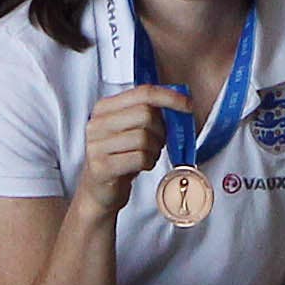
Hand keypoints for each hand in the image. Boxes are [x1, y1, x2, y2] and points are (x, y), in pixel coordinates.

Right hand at [76, 81, 181, 206]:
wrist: (100, 191)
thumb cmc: (120, 158)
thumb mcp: (130, 130)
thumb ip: (148, 113)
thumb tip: (180, 104)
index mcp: (105, 108)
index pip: (143, 92)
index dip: (169, 97)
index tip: (187, 105)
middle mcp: (97, 124)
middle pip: (145, 114)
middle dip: (161, 130)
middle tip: (159, 141)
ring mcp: (96, 145)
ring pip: (144, 137)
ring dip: (154, 149)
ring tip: (148, 155)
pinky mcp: (101, 167)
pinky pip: (139, 158)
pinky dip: (148, 162)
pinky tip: (142, 165)